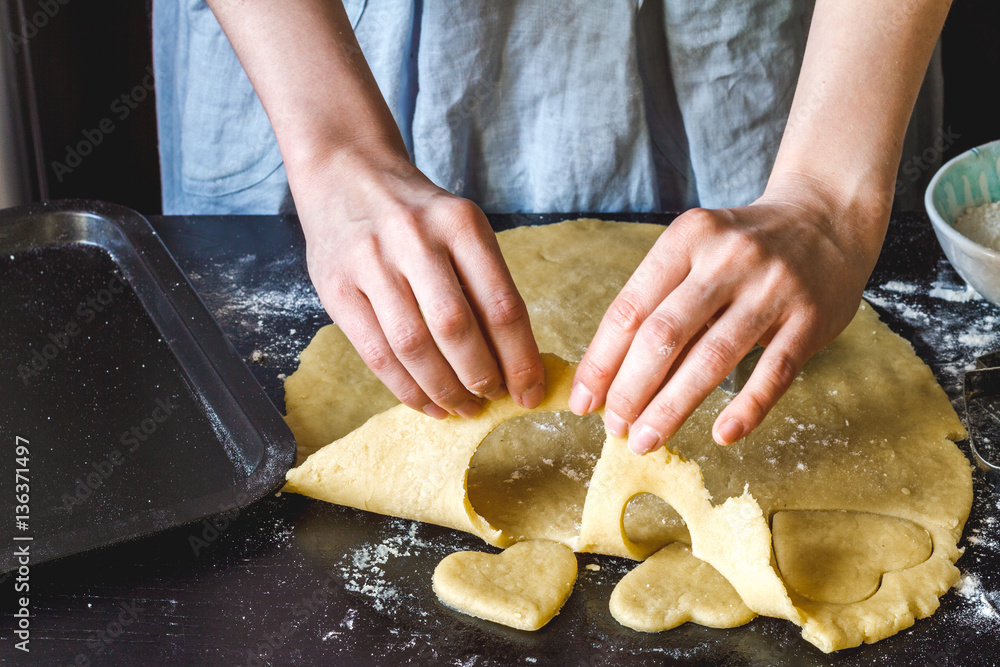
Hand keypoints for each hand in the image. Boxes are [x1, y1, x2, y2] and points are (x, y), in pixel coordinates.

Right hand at [296, 151, 545, 418]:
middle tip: (493, 400)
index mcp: (460, 223)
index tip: (531, 391)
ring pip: (414, 346)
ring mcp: (370, 262)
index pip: (501, 304)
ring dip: (444, 389)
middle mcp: (415, 238)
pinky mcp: (336, 288)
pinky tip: (427, 403)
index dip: (520, 359)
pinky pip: (376, 353)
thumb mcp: (460, 229)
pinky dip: (406, 388)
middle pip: (457, 327)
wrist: (347, 174)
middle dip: (480, 377)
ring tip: (463, 408)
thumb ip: (484, 285)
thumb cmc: (417, 216)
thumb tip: (515, 362)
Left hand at [568, 183, 885, 451]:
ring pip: (712, 357)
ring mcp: (772, 288)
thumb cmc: (742, 248)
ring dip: (672, 407)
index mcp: (687, 239)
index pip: (630, 308)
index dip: (601, 361)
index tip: (584, 401)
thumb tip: (612, 376)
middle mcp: (727, 258)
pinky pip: (774, 372)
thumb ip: (661, 302)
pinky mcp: (810, 319)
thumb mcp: (696, 252)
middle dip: (630, 389)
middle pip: (664, 335)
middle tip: (614, 427)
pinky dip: (746, 408)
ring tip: (646, 439)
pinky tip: (722, 435)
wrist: (826, 218)